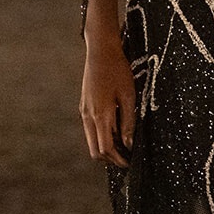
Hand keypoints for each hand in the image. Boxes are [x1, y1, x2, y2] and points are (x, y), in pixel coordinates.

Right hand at [80, 32, 137, 165]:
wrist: (100, 51)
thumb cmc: (117, 70)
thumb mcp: (129, 96)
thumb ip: (128, 122)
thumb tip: (128, 143)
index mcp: (100, 115)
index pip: (105, 149)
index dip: (118, 159)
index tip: (130, 163)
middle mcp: (88, 116)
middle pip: (95, 150)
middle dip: (110, 158)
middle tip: (126, 158)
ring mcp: (83, 111)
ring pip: (91, 140)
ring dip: (105, 147)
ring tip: (123, 146)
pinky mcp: (83, 106)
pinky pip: (90, 129)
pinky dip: (101, 135)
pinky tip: (115, 130)